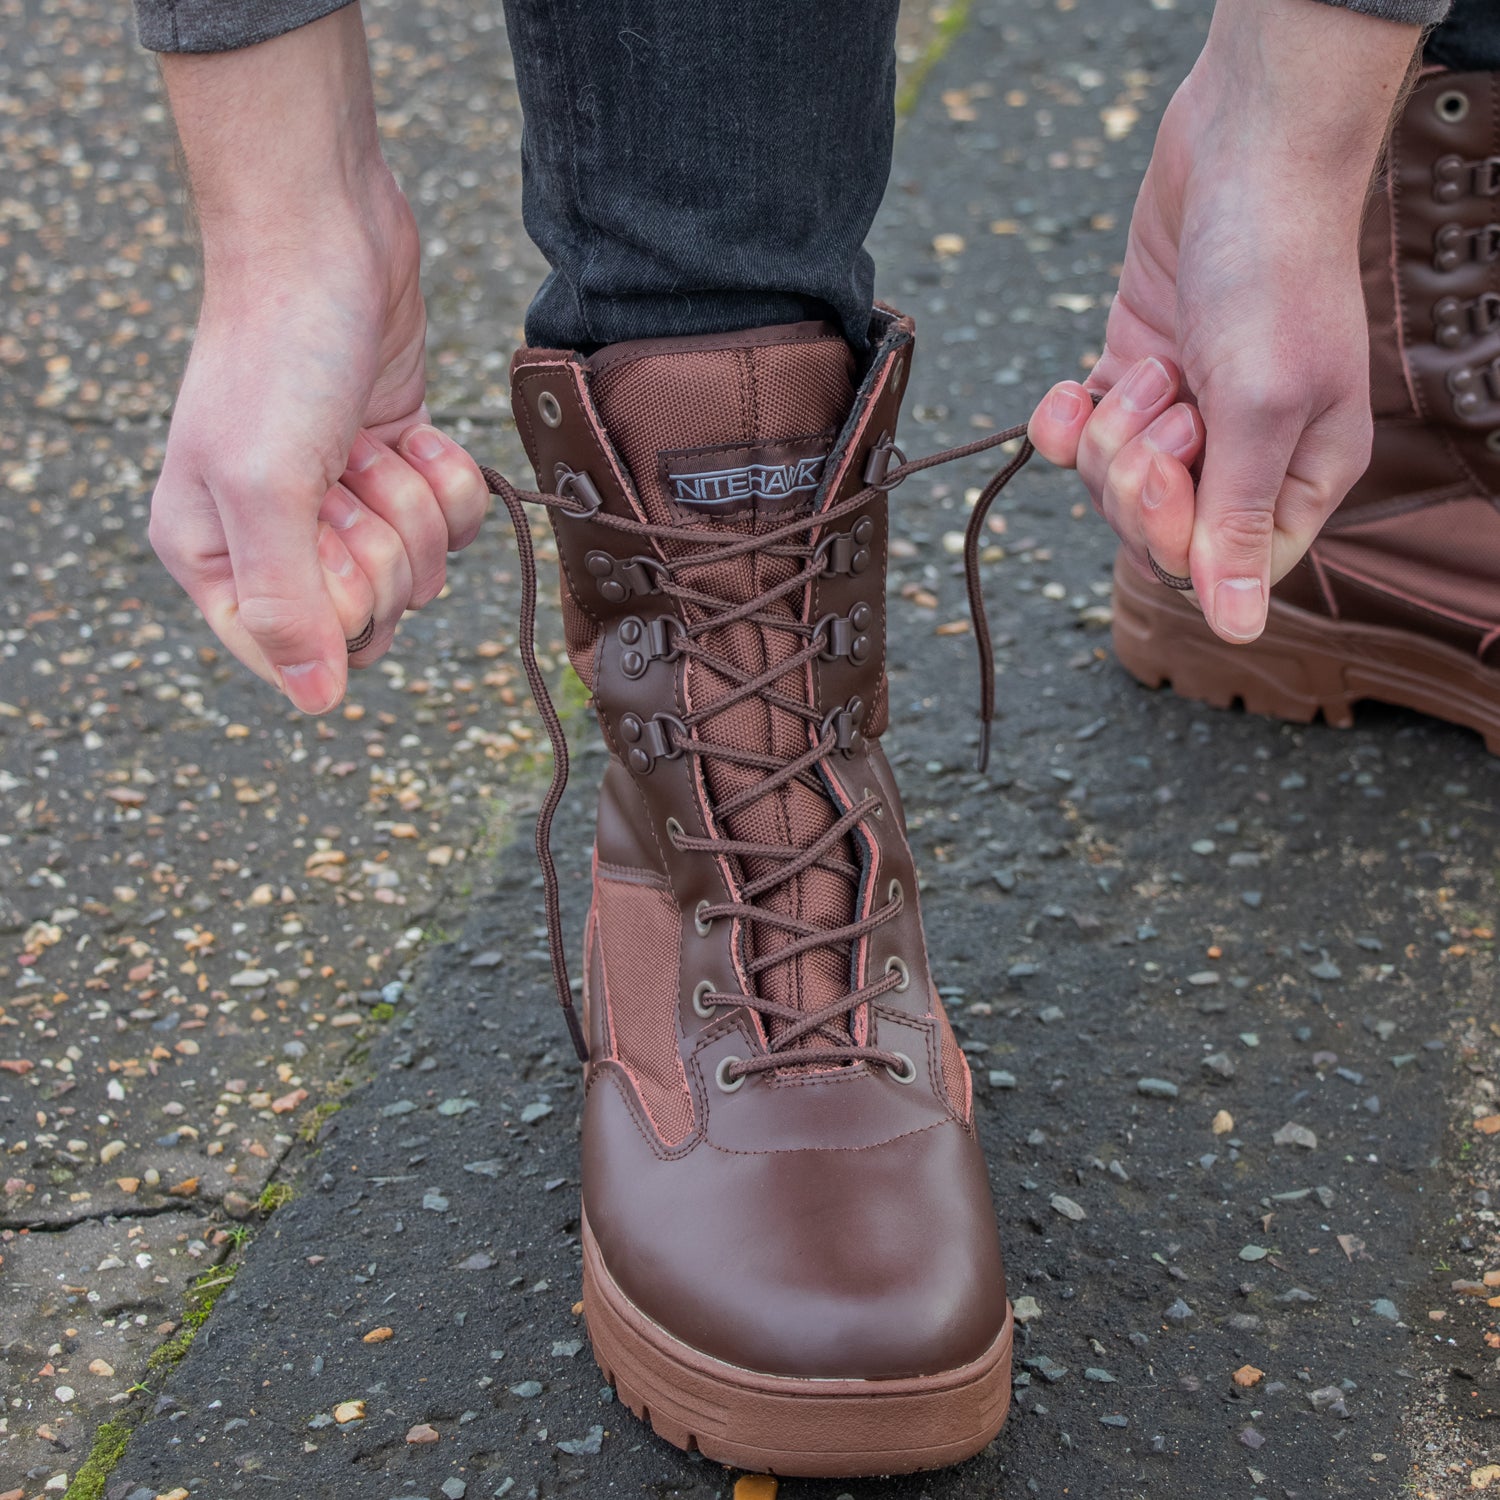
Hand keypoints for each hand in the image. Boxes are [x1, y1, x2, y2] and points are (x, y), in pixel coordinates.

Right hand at [146, 9, 488, 713]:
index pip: (303, 654)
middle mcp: (277, 541)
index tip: (325, 536)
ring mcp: (343, 505)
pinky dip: (447, 478)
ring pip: (424, 570)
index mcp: (216, 558)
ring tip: (366, 443)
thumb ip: (286, 603)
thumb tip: (318, 698)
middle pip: (376, 613)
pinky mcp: (400, 468)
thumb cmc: (278, 354)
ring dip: (414, 504)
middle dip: (382, 543)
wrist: (328, 237)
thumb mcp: (264, 485)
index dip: (340, 607)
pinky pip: (457, 522)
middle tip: (344, 476)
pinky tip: (411, 433)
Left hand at [1027, 0, 1418, 643]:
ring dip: (1109, 435)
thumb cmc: (1272, 271)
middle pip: (1153, 533)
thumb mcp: (1263, 406)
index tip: (1170, 464)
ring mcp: (1181, 419)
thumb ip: (1238, 521)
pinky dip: (1065, 419)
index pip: (1219, 568)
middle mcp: (1240, 458)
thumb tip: (1240, 631)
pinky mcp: (1130, 380)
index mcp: (1298, 477)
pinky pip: (1076, 441)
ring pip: (1108, 489)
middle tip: (1165, 406)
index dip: (1175, 534)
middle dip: (1134, 477)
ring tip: (1154, 367)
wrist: (1240, 151)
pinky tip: (1075, 387)